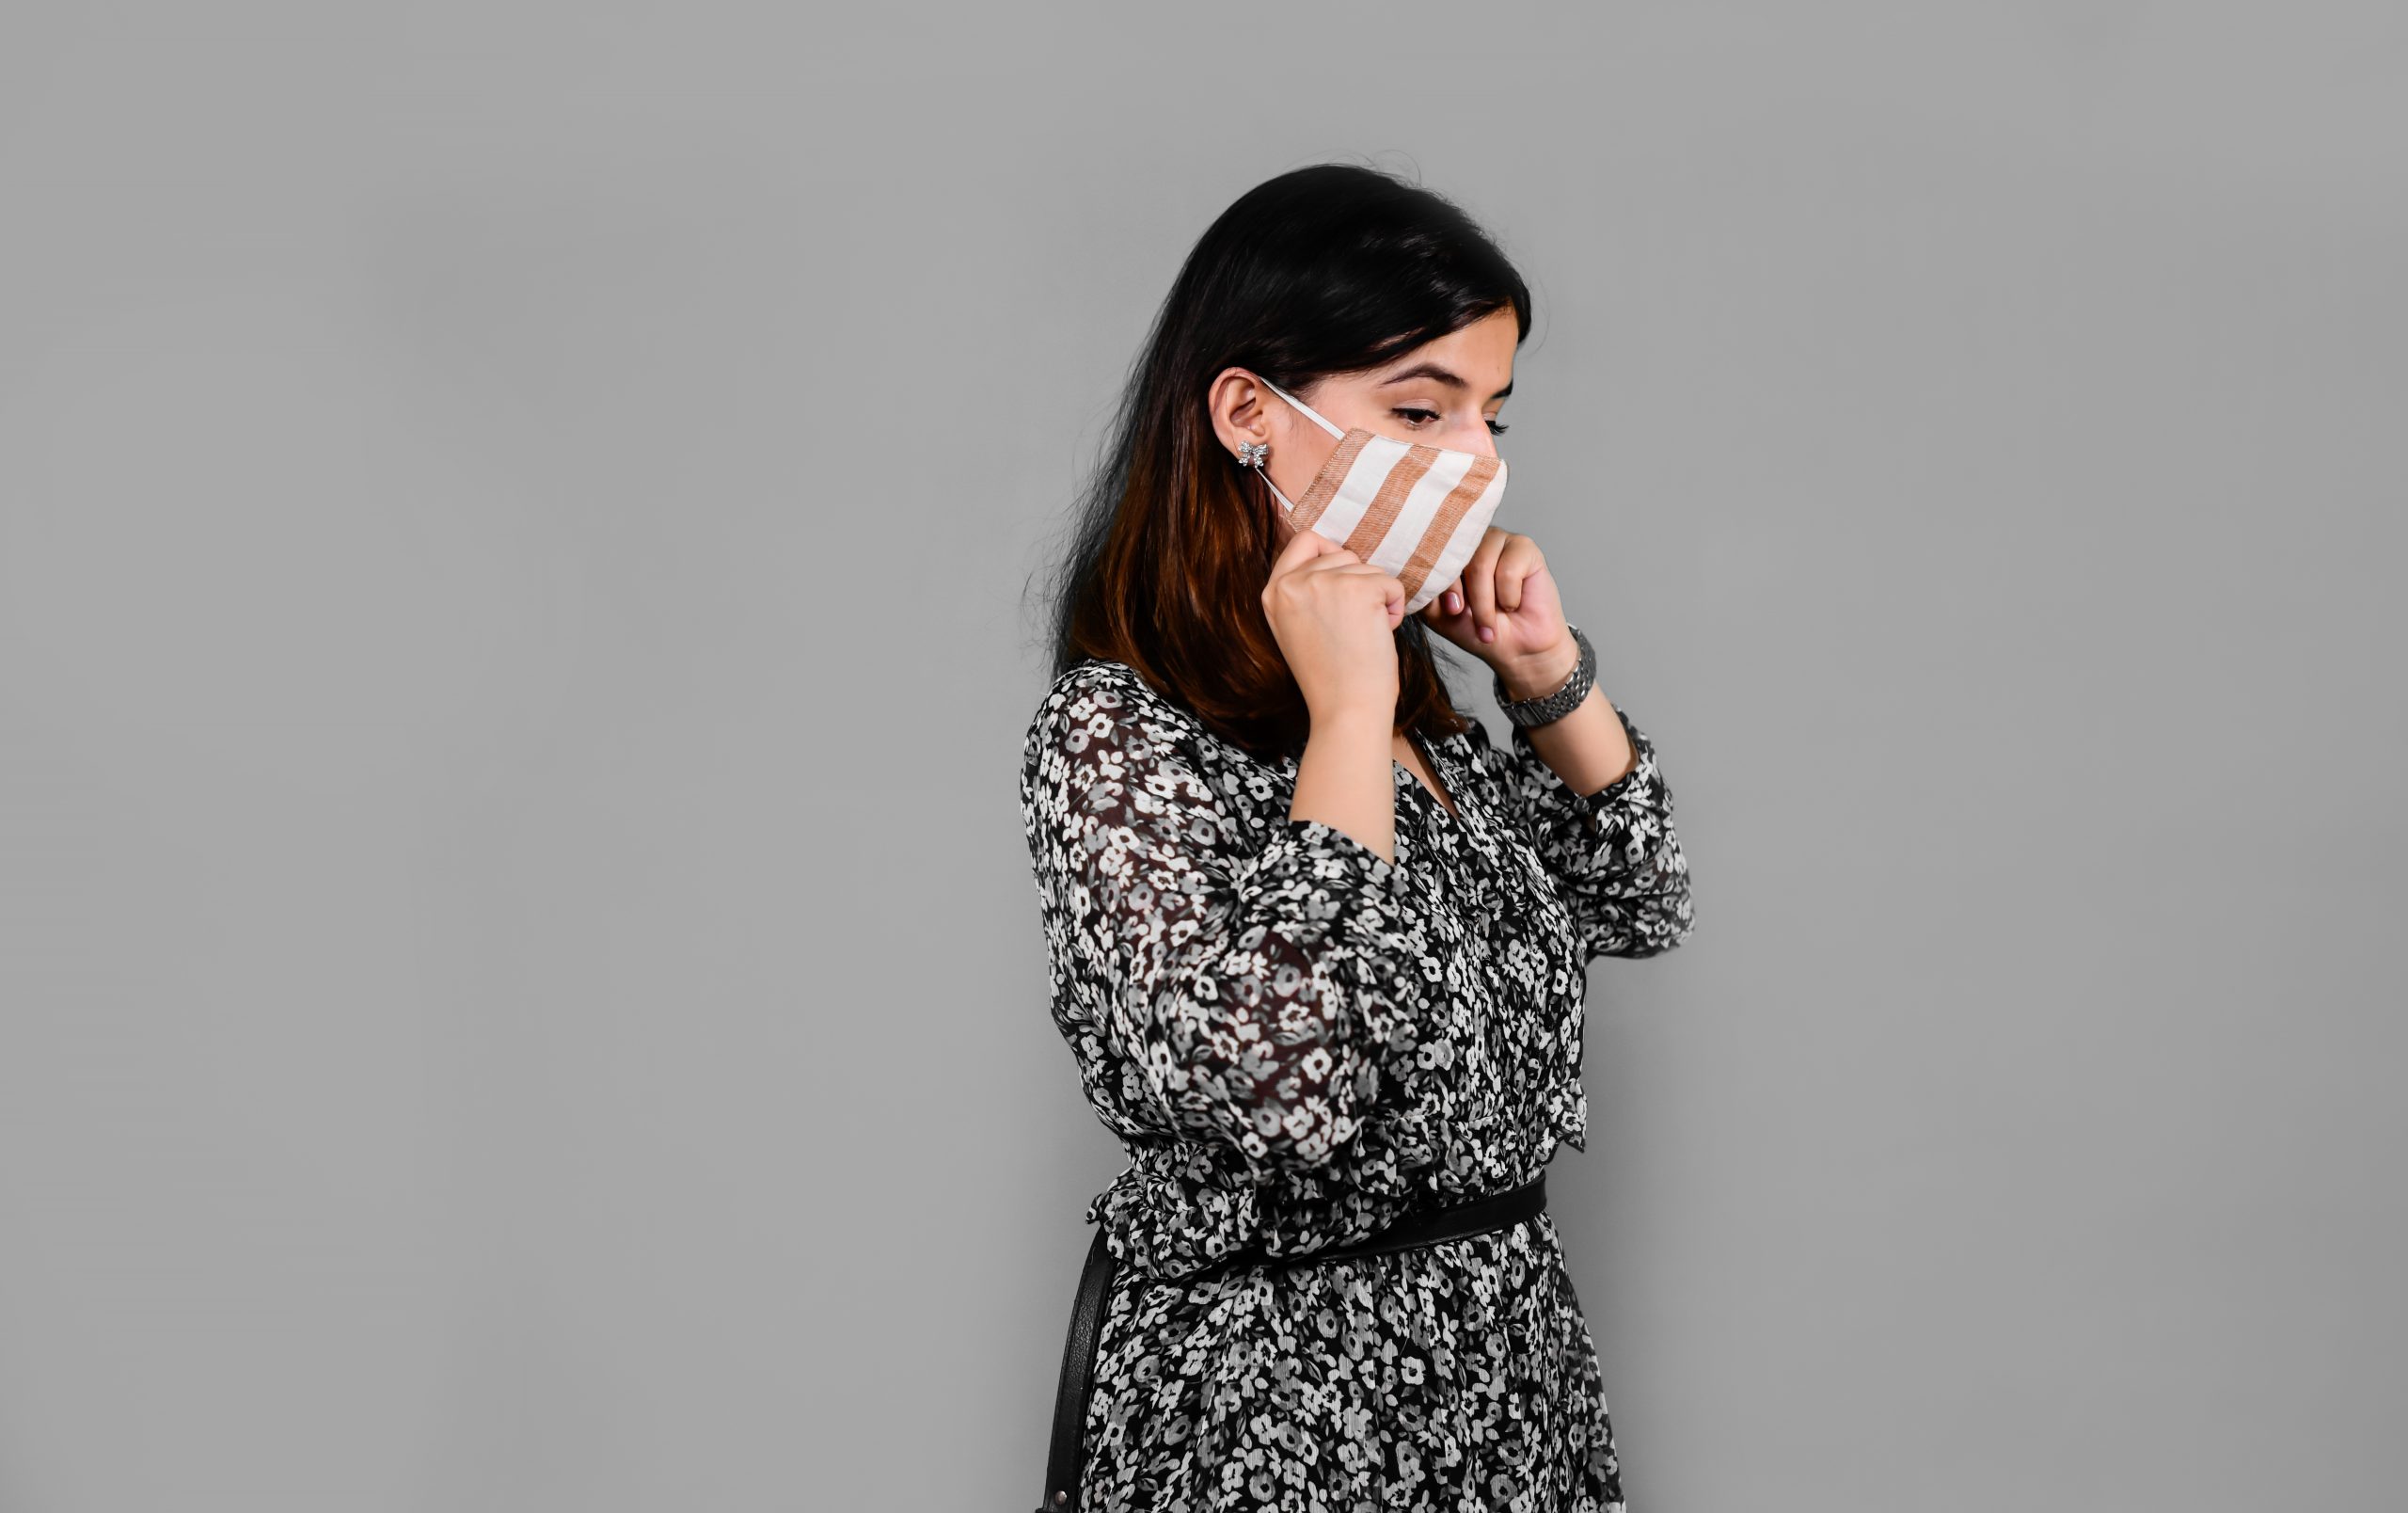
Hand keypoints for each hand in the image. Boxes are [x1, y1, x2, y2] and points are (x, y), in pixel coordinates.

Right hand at [1263, 522, 1406, 721]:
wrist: (1346, 710)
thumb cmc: (1329, 678)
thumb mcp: (1295, 629)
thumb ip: (1303, 592)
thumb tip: (1334, 556)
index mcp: (1272, 593)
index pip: (1303, 540)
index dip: (1329, 553)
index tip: (1342, 582)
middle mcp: (1292, 583)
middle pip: (1340, 552)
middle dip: (1357, 582)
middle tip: (1353, 623)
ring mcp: (1323, 583)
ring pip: (1367, 568)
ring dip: (1377, 597)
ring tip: (1365, 634)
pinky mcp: (1358, 589)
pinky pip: (1391, 583)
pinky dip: (1395, 607)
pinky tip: (1380, 634)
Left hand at [1417, 527, 1577, 695]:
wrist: (1516, 649)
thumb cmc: (1477, 629)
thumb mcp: (1440, 614)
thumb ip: (1425, 592)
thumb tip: (1411, 575)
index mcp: (1447, 552)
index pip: (1433, 554)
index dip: (1440, 583)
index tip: (1453, 610)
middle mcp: (1471, 540)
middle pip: (1456, 558)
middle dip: (1462, 595)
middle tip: (1471, 618)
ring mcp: (1498, 539)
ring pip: (1481, 564)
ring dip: (1485, 602)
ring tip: (1491, 622)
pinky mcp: (1525, 547)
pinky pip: (1509, 570)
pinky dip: (1509, 596)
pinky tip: (1513, 604)